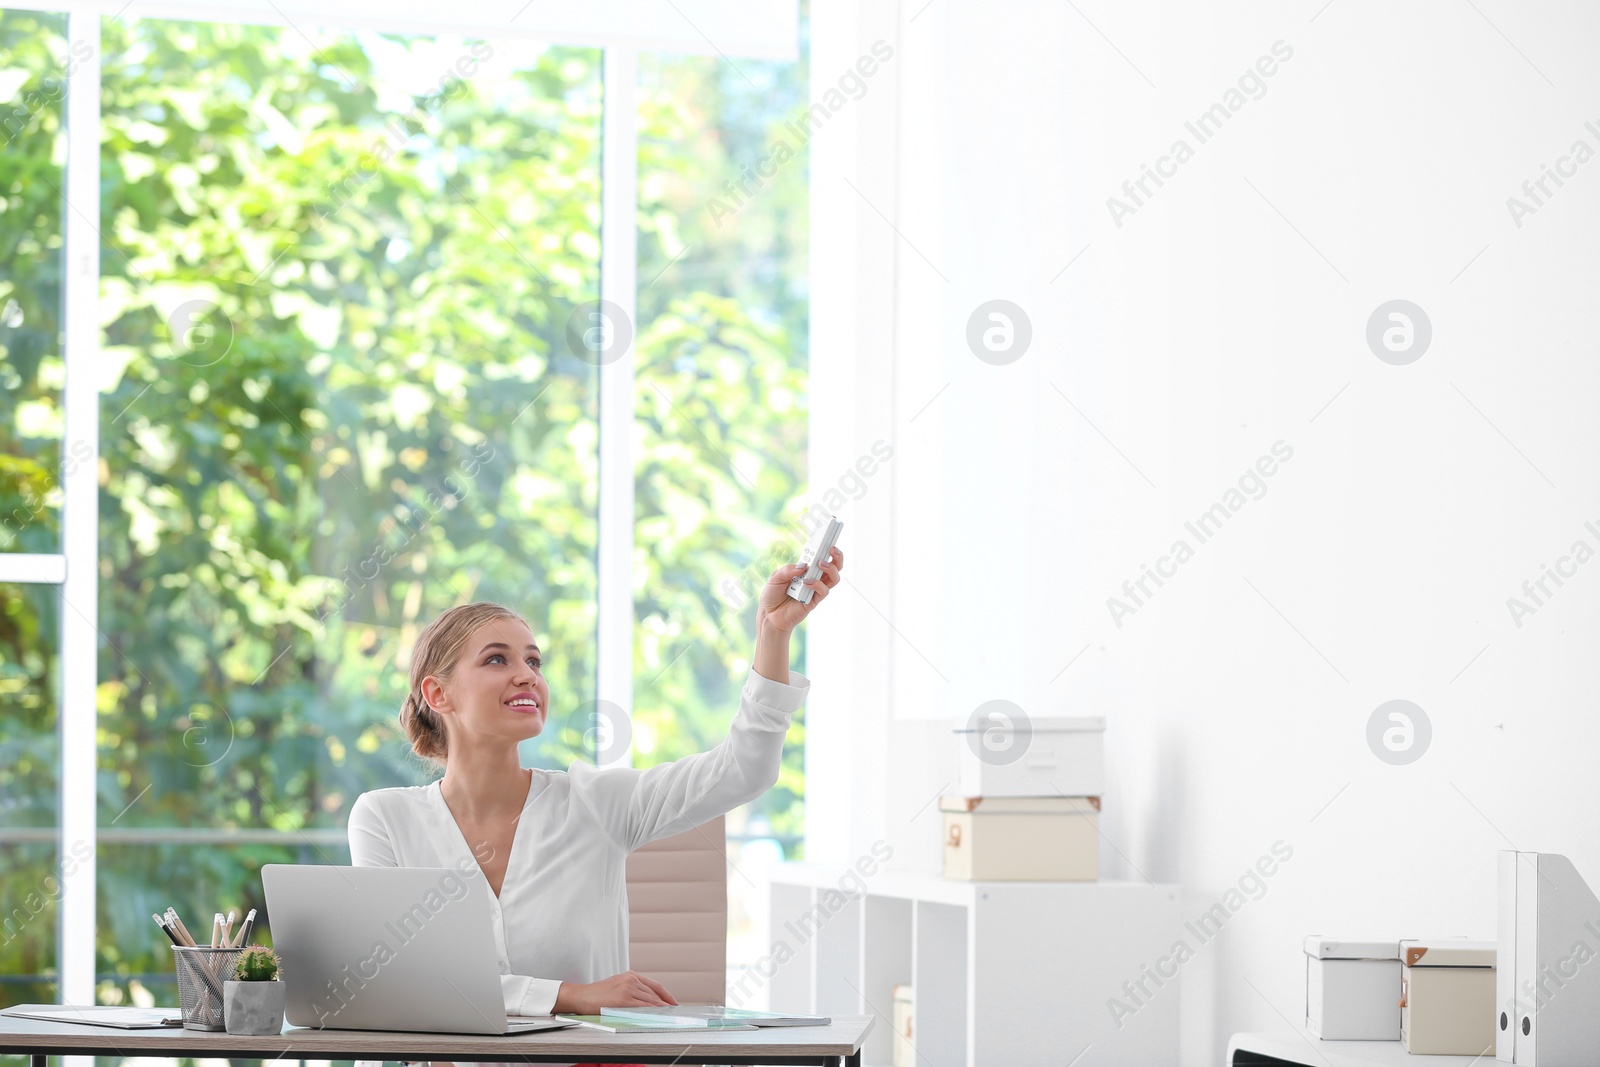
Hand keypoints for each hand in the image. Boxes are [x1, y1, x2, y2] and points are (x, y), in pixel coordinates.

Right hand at [552, 970, 678, 1014]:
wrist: (581, 996)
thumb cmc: (596, 994)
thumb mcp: (617, 985)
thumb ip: (632, 990)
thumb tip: (647, 1002)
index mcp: (631, 975)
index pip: (655, 986)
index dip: (666, 995)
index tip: (673, 1003)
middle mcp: (631, 979)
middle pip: (655, 994)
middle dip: (666, 1004)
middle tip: (674, 1013)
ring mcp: (628, 988)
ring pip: (650, 1000)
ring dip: (661, 1009)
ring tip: (669, 1016)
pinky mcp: (623, 999)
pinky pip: (642, 1006)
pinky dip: (652, 1012)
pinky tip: (657, 1016)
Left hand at [756, 546, 843, 634]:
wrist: (768, 615)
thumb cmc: (772, 595)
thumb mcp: (775, 577)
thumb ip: (788, 570)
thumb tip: (803, 566)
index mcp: (805, 570)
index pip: (820, 557)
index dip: (826, 549)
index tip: (829, 539)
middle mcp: (813, 578)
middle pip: (834, 567)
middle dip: (837, 557)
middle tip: (832, 549)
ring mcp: (815, 590)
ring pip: (834, 578)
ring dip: (831, 569)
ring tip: (821, 564)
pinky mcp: (814, 601)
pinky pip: (823, 591)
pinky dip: (817, 584)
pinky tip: (807, 582)